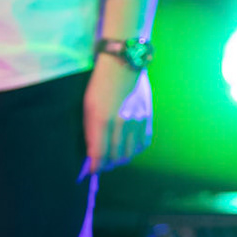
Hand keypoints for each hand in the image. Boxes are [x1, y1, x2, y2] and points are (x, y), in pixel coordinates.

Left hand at [80, 58, 151, 177]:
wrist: (123, 65)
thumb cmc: (99, 86)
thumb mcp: (88, 108)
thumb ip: (91, 132)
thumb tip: (94, 154)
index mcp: (101, 120)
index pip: (99, 154)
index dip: (96, 167)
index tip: (93, 171)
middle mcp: (121, 123)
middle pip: (115, 157)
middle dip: (107, 164)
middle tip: (103, 164)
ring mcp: (136, 120)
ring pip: (130, 152)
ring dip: (121, 159)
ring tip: (115, 157)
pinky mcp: (147, 117)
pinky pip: (143, 142)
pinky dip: (135, 149)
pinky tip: (129, 147)